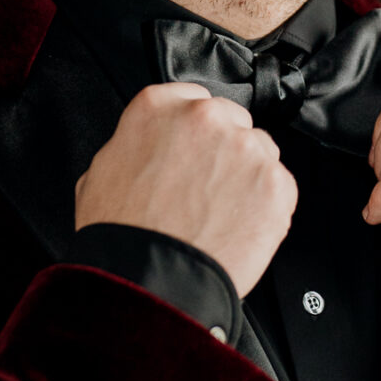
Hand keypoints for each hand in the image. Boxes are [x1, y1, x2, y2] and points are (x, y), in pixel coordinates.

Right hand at [75, 82, 297, 298]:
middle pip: (232, 122)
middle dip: (223, 152)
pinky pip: (280, 188)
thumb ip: (133, 145)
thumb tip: (144, 149)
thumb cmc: (120, 235)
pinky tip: (238, 228)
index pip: (192, 99)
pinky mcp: (275, 183)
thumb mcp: (100, 173)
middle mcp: (205, 117)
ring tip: (219, 214)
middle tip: (205, 190)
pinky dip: (267, 208)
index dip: (194, 131)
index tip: (194, 150)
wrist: (148, 281)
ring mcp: (244, 148)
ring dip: (247, 177)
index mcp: (158, 107)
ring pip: (259, 152)